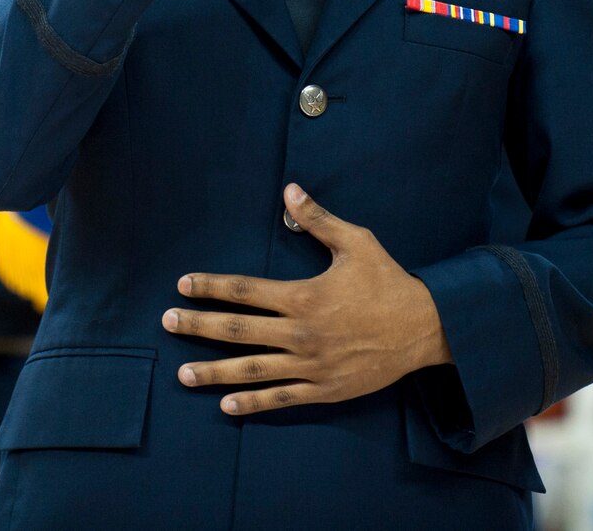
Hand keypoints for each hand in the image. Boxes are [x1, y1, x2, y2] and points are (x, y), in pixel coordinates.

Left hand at [162, 184, 451, 415]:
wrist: (426, 329)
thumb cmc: (388, 283)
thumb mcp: (356, 243)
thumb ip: (318, 219)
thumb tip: (289, 188)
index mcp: (302, 297)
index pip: (245, 291)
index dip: (210, 287)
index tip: (183, 285)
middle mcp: (300, 334)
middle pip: (238, 330)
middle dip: (198, 326)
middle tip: (167, 323)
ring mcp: (310, 366)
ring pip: (252, 370)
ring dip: (213, 371)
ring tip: (182, 374)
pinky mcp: (324, 390)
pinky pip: (281, 398)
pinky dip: (252, 403)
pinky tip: (224, 404)